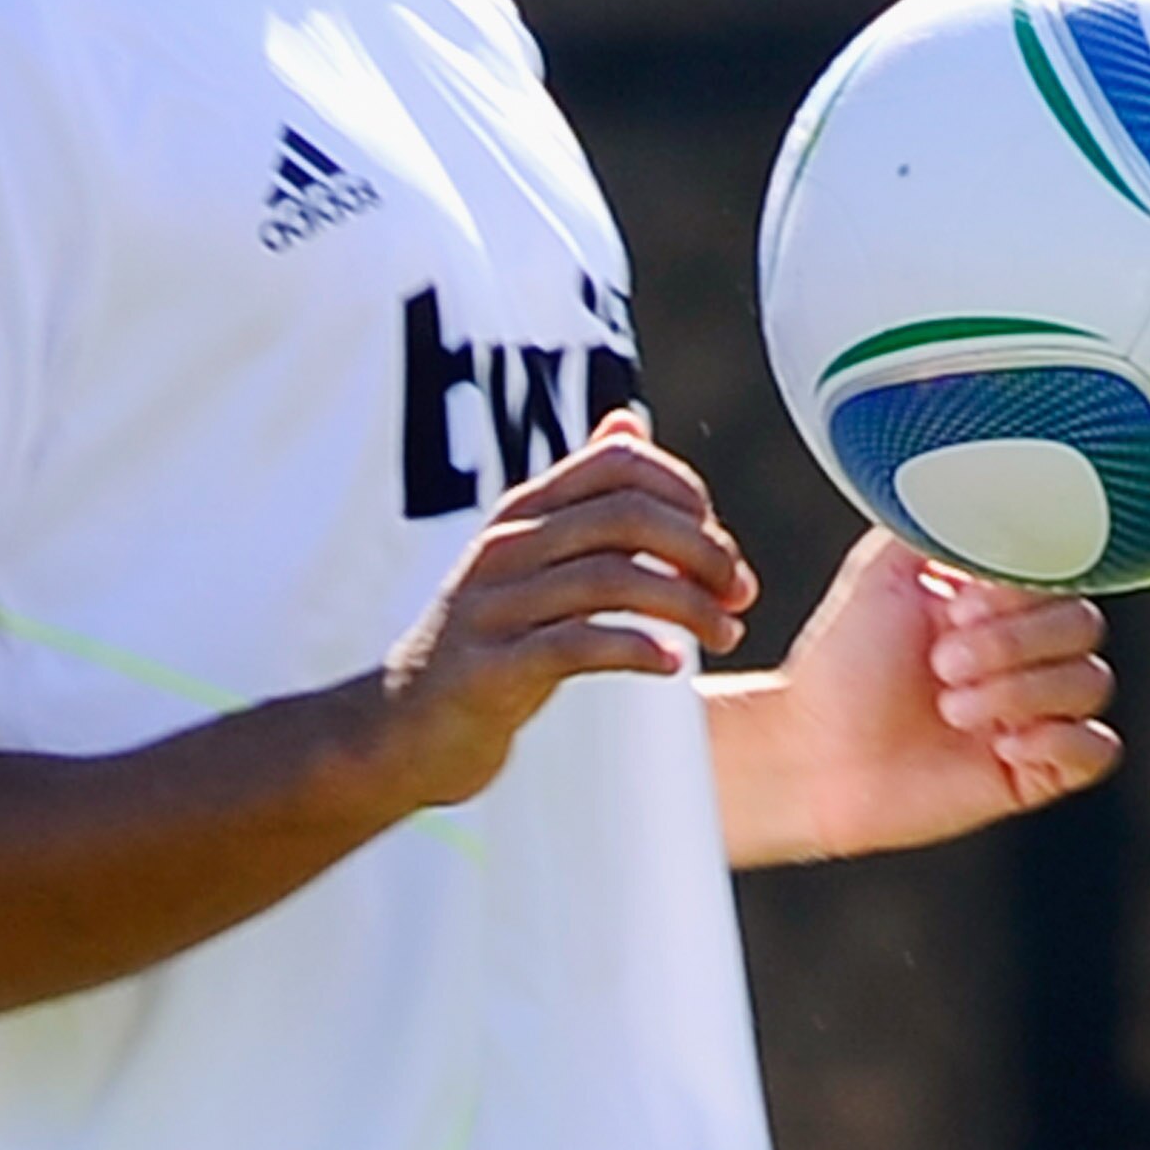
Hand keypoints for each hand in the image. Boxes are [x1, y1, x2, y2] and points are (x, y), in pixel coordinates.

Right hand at [382, 412, 757, 806]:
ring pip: (611, 578)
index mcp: (524, 510)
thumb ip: (583, 495)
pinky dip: (636, 649)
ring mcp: (494, 606)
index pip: (619, 462)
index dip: (685, 491)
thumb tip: (630, 423)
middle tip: (741, 594)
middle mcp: (507, 545)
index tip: (720, 541)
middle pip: (626, 515)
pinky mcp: (490, 669)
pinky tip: (672, 666)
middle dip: (702, 551)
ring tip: (725, 633)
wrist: (407, 727)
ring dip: (687, 605)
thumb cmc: (492, 638)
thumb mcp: (532, 557)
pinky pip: (576, 645)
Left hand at [712, 529, 1119, 863]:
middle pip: (1084, 625)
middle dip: (1013, 642)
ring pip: (1092, 681)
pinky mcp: (1038, 770)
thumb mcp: (882, 572)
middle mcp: (1023, 649)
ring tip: (950, 707)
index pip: (1057, 572)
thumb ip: (936, 521)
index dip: (1017, 591)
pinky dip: (1061, 739)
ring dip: (1022, 691)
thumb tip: (981, 481)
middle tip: (942, 661)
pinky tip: (1003, 743)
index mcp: (995, 598)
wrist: (813, 754)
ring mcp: (1035, 708)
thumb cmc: (843, 664)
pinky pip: (1099, 749)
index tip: (956, 604)